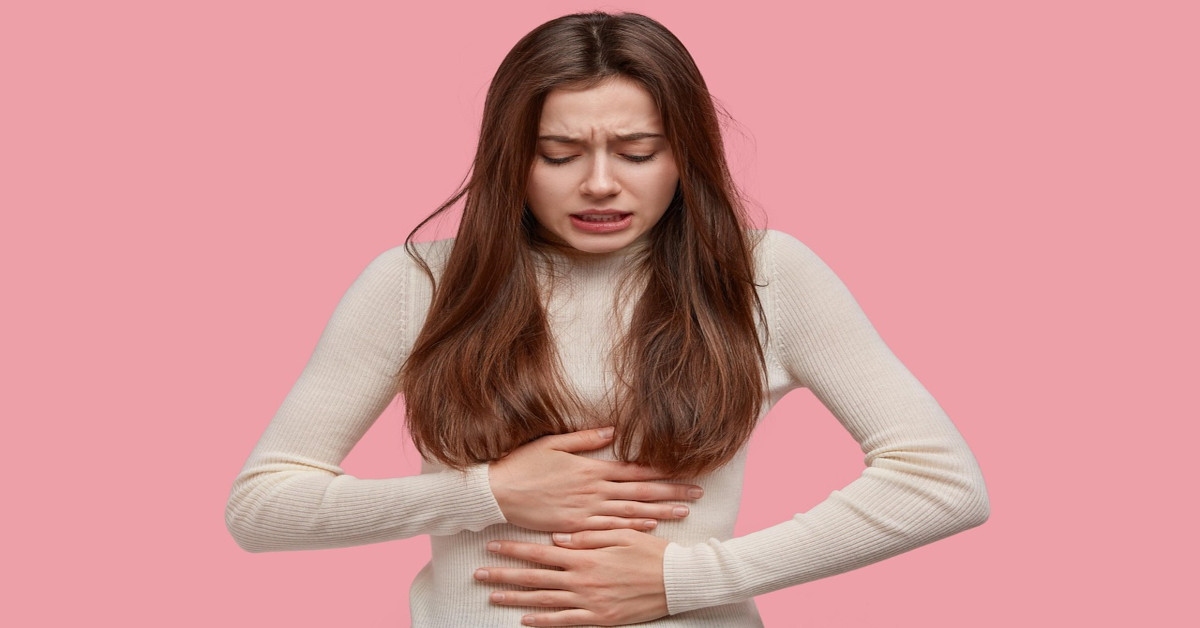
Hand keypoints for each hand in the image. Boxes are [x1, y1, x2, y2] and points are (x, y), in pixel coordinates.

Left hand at [475, 529, 669, 625]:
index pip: (541, 552)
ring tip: (492, 595)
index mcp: (585, 555)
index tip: (493, 547)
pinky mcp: (599, 618)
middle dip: (504, 574)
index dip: (515, 549)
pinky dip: (542, 621)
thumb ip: (588, 536)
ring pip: (543, 600)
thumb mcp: (621, 535)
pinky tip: (524, 619)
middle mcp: (581, 579)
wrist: (677, 581)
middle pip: (534, 577)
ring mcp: (588, 601)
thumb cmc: (651, 553)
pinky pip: (564, 621)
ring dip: (515, 597)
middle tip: (479, 573)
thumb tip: (557, 536)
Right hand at [488, 427, 701, 532]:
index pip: (634, 470)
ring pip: (630, 512)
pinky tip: (650, 527)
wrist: (498, 492)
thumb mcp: (554, 443)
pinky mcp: (575, 527)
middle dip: (671, 492)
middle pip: (640, 492)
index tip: (684, 471)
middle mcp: (593, 490)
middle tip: (697, 494)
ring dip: (659, 511)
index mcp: (591, 468)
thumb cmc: (523, 464)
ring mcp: (585, 511)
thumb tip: (614, 429)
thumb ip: (586, 438)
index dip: (661, 471)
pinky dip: (631, 528)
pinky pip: (609, 529)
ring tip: (684, 512)